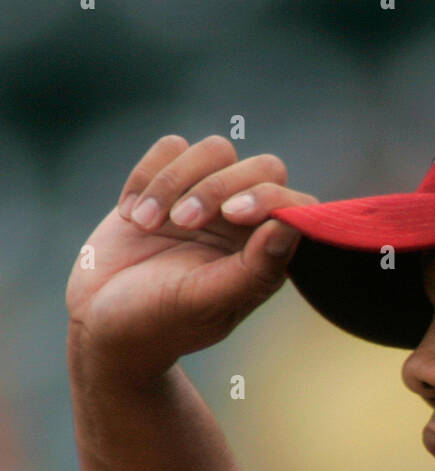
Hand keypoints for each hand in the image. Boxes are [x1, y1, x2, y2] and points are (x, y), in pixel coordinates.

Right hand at [66, 134, 317, 381]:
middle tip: (183, 222)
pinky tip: (132, 215)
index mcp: (265, 258)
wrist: (99, 320)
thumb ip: (255, 269)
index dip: (270, 197)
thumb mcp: (206, 302)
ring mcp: (208, 199)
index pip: (296, 206)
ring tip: (145, 224)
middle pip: (263, 167)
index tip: (232, 214)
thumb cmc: (158, 322)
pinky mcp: (169, 182)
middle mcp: (245, 225)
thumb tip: (290, 225)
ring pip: (216, 150)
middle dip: (218, 186)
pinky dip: (147, 175)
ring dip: (174, 182)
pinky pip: (172, 147)